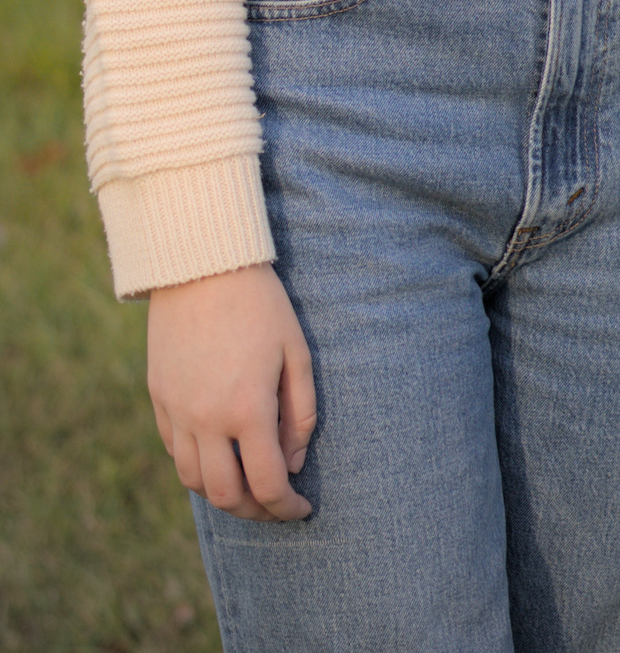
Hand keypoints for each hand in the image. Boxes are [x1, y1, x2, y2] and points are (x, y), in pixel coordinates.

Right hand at [148, 263, 316, 521]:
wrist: (202, 265)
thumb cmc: (261, 304)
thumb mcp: (297, 352)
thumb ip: (301, 413)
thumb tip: (294, 463)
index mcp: (247, 408)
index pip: (267, 484)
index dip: (288, 508)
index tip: (303, 509)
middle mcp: (206, 419)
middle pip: (226, 495)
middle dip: (255, 512)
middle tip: (277, 506)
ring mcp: (176, 411)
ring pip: (194, 481)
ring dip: (223, 494)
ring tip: (249, 486)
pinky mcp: (159, 398)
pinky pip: (175, 451)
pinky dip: (198, 466)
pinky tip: (220, 455)